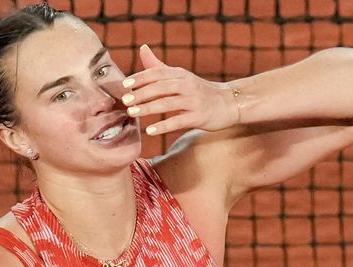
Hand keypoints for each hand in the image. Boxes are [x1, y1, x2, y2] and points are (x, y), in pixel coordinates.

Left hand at [121, 45, 238, 135]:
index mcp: (180, 74)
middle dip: (141, 93)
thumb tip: (142, 48)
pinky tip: (150, 131)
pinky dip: (163, 126)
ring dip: (148, 108)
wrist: (229, 103)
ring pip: (167, 103)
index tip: (124, 85)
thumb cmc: (198, 91)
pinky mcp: (198, 117)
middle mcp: (186, 85)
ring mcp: (193, 101)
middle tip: (125, 100)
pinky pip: (178, 121)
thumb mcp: (180, 76)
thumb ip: (159, 66)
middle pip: (160, 87)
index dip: (140, 78)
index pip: (157, 73)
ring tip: (132, 113)